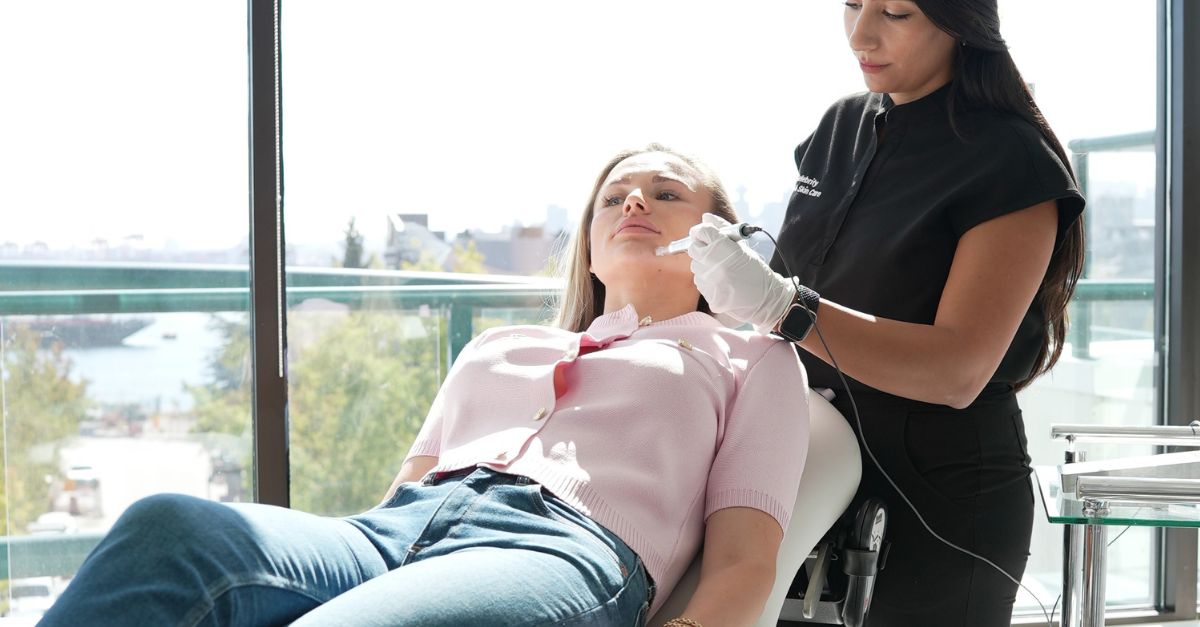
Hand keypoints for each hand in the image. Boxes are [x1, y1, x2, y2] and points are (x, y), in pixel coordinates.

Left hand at [687, 213, 795, 330]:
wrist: (765, 298)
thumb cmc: (755, 269)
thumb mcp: (741, 246)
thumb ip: (722, 229)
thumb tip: (705, 217)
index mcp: (723, 248)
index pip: (701, 231)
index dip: (701, 231)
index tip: (704, 233)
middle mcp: (714, 264)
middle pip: (693, 248)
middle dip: (701, 248)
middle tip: (715, 252)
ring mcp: (710, 282)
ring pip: (695, 266)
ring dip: (704, 265)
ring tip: (722, 269)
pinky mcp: (709, 296)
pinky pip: (699, 281)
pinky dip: (707, 279)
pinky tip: (721, 281)